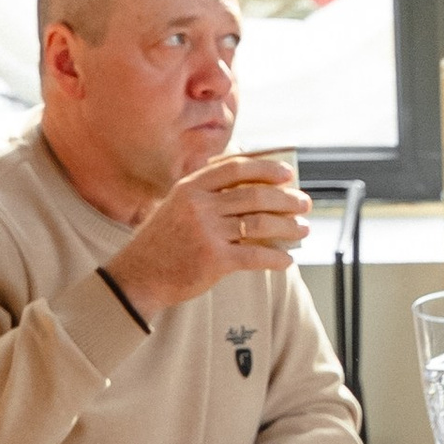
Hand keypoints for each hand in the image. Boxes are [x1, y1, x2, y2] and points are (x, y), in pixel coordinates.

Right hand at [111, 155, 309, 314]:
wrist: (139, 276)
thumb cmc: (164, 242)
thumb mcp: (177, 206)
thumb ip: (208, 194)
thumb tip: (256, 190)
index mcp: (190, 187)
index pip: (236, 167)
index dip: (266, 168)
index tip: (288, 173)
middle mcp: (199, 205)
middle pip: (255, 195)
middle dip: (286, 199)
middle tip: (305, 203)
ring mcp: (207, 231)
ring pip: (260, 223)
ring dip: (288, 226)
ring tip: (304, 229)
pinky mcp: (214, 259)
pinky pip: (255, 255)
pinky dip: (276, 258)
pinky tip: (287, 260)